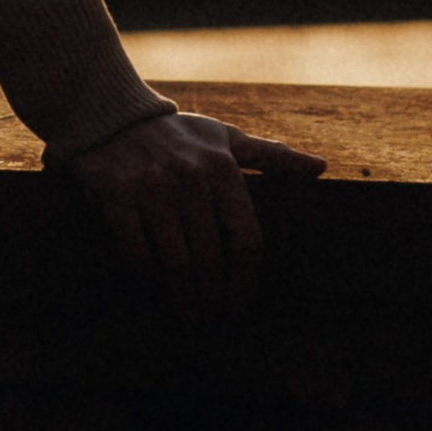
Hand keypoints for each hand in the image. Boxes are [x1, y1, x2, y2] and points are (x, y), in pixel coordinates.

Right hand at [64, 105, 324, 312]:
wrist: (109, 111)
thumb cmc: (177, 135)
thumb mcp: (225, 138)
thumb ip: (270, 157)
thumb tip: (321, 167)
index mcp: (222, 168)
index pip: (246, 242)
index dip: (245, 284)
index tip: (238, 306)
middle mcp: (190, 177)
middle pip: (211, 260)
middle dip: (213, 299)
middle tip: (212, 320)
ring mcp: (151, 185)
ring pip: (176, 263)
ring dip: (184, 299)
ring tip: (188, 316)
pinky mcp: (116, 192)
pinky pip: (136, 252)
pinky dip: (146, 277)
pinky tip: (152, 286)